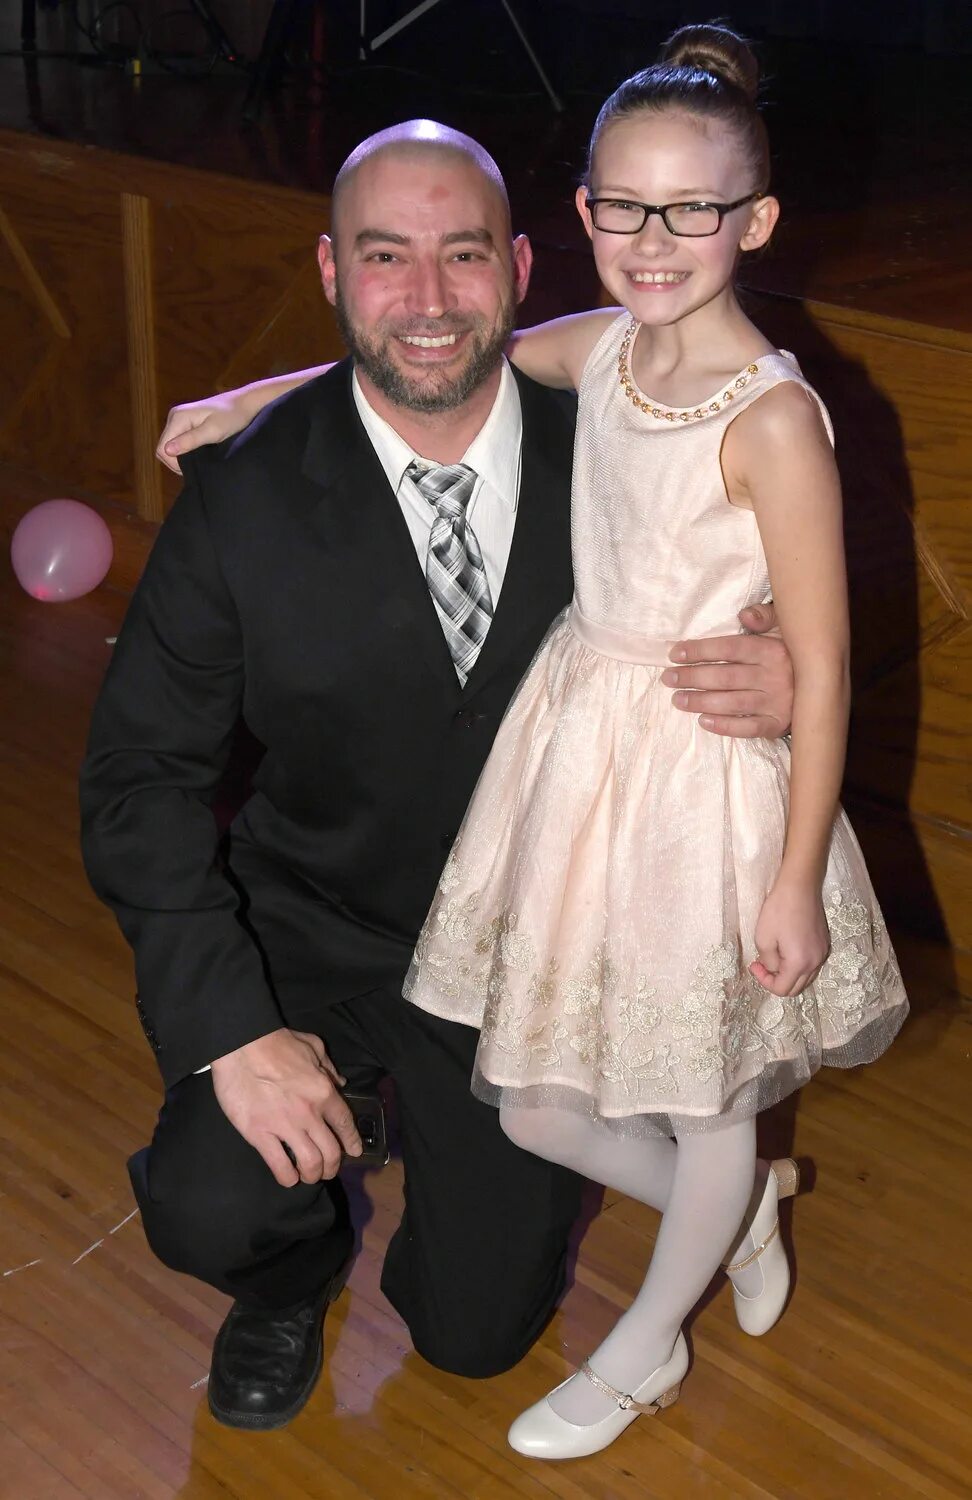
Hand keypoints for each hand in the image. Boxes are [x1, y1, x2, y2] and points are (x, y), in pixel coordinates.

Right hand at [155, 392, 250, 474]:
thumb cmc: (232, 417)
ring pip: (172, 446)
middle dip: (177, 461)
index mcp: (178, 418)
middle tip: (199, 466)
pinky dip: (186, 451)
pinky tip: (200, 453)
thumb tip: (167, 451)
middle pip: (164, 448)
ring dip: (183, 456)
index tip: (194, 468)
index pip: (162, 448)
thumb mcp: (213, 432)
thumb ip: (190, 440)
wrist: (245, 403)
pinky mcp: (187, 422)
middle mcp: (174, 417)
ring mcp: (179, 419)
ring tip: (201, 460)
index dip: (174, 463)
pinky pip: (179, 441)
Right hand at [210, 1028, 362, 1186]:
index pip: (345, 1123)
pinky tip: (288, 1177)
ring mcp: (284, 1125)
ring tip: (307, 1176)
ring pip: (309, 1163)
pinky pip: (279, 1165)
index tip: (353, 1152)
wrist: (241, 1044)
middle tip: (327, 1170)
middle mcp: (309, 1113)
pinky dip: (287, 1177)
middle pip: (330, 1151)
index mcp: (323, 1091)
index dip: (351, 1141)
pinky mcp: (259, 1134)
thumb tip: (341, 1081)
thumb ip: (328, 1066)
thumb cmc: (276, 1042)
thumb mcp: (312, 1045)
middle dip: (332, 1166)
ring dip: (312, 1175)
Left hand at [662, 602, 793, 737]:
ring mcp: (778, 702)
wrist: (824, 683)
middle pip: (726, 677)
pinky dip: (725, 726)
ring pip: (732, 703)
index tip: (674, 653)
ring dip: (701, 702)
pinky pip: (749, 728)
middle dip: (692, 678)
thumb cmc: (791, 651)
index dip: (700, 651)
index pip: (729, 649)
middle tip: (668, 678)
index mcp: (773, 650)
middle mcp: (775, 676)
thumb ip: (765, 616)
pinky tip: (704, 722)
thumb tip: (745, 615)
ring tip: (677, 700)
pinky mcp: (778, 724)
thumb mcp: (783, 626)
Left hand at [750, 876, 829, 996]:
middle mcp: (815, 962)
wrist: (800, 887)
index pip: (782, 989)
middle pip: (796, 988)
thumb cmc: (779, 910)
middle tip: (762, 964)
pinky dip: (798, 965)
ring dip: (788, 974)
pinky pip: (811, 965)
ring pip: (805, 978)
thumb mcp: (763, 938)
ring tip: (773, 958)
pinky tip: (786, 950)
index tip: (754, 964)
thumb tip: (772, 969)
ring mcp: (822, 953)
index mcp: (799, 963)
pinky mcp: (824, 944)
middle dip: (776, 981)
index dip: (764, 981)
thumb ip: (768, 962)